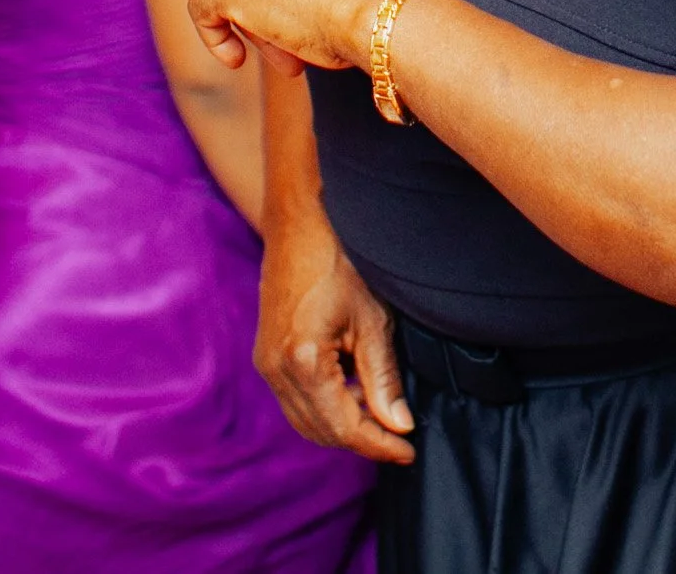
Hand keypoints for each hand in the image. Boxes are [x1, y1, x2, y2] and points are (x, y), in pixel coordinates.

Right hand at [255, 229, 415, 464]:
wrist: (300, 223)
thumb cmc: (340, 260)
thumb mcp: (372, 318)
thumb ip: (383, 377)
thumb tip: (399, 425)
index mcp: (304, 361)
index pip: (344, 427)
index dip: (380, 445)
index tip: (409, 451)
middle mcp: (276, 370)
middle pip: (322, 431)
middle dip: (362, 440)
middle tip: (400, 438)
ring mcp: (266, 364)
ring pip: (305, 421)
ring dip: (343, 426)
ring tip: (381, 413)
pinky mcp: (266, 356)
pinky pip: (296, 401)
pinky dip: (326, 407)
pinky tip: (355, 390)